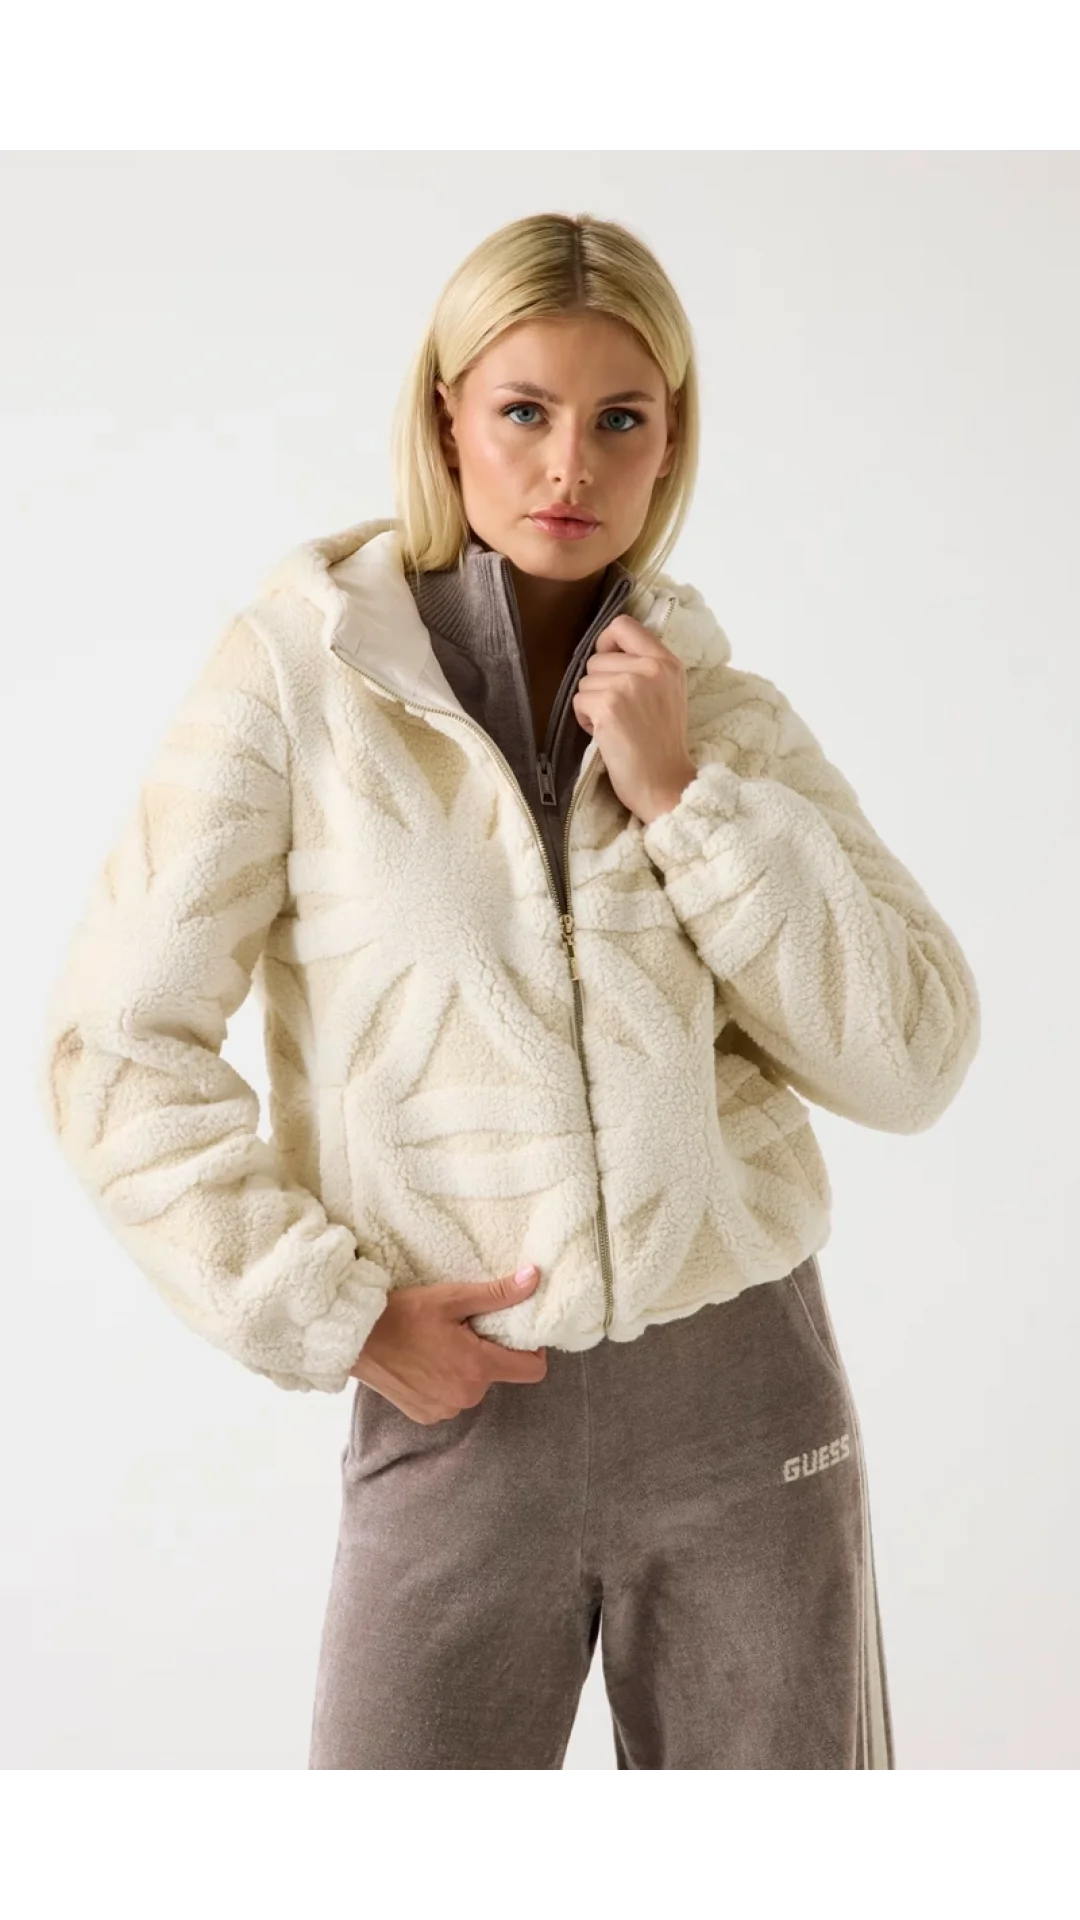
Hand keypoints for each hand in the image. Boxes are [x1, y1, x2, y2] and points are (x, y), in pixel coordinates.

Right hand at [349, 1264, 547, 1421]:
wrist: (355, 1339)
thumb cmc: (402, 1314)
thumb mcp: (452, 1298)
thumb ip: (497, 1294)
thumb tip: (533, 1279)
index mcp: (478, 1368)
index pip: (533, 1370)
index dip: (532, 1350)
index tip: (515, 1333)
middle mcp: (465, 1396)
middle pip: (498, 1374)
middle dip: (488, 1352)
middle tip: (464, 1329)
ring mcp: (444, 1410)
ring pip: (472, 1386)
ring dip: (464, 1368)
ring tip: (438, 1343)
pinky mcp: (425, 1415)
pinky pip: (449, 1398)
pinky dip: (443, 1381)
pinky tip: (423, 1361)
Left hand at [571, 613, 696, 824]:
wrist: (665, 784)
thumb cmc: (661, 745)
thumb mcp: (668, 694)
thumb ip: (646, 668)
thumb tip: (606, 650)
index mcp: (667, 662)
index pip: (623, 625)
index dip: (606, 642)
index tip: (609, 664)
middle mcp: (650, 668)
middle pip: (597, 658)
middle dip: (599, 684)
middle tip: (619, 712)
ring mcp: (629, 686)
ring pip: (585, 680)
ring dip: (592, 704)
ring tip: (615, 725)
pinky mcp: (609, 706)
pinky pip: (579, 700)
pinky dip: (585, 719)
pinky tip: (605, 735)